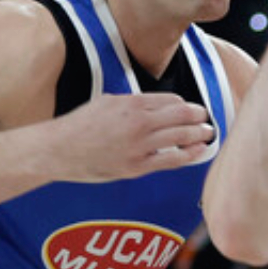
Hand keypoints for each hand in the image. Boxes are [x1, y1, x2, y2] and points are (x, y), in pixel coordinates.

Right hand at [49, 92, 216, 181]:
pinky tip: (199, 151)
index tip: (192, 110)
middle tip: (207, 119)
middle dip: (200, 117)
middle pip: (183, 116)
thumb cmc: (81, 126)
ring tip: (209, 133)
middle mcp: (138, 122)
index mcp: (132, 103)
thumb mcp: (107, 102)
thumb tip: (157, 105)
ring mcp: (139, 146)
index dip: (186, 106)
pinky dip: (189, 155)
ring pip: (181, 137)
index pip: (173, 101)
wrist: (58, 150)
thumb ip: (133, 103)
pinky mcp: (137, 167)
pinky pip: (171, 161)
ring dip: (200, 134)